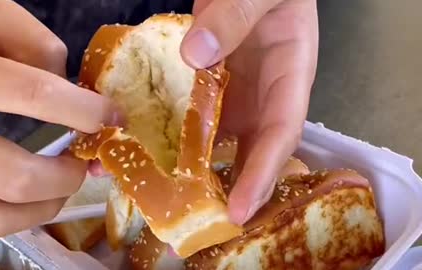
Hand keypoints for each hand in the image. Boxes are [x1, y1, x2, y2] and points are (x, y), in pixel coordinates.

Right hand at [0, 0, 120, 250]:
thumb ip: (37, 43)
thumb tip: (75, 93)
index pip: (35, 95)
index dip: (87, 110)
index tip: (114, 118)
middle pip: (17, 177)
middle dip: (68, 177)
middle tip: (80, 164)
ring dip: (44, 206)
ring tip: (55, 184)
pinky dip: (9, 223)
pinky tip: (17, 198)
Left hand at [180, 0, 318, 224]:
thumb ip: (235, 15)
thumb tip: (197, 56)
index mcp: (289, 75)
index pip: (281, 133)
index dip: (262, 173)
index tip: (239, 208)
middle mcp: (264, 95)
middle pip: (253, 150)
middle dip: (234, 188)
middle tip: (207, 221)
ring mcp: (235, 94)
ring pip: (220, 141)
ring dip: (200, 171)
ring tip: (170, 199)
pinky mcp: (210, 88)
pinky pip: (195, 119)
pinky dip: (176, 140)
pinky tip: (151, 155)